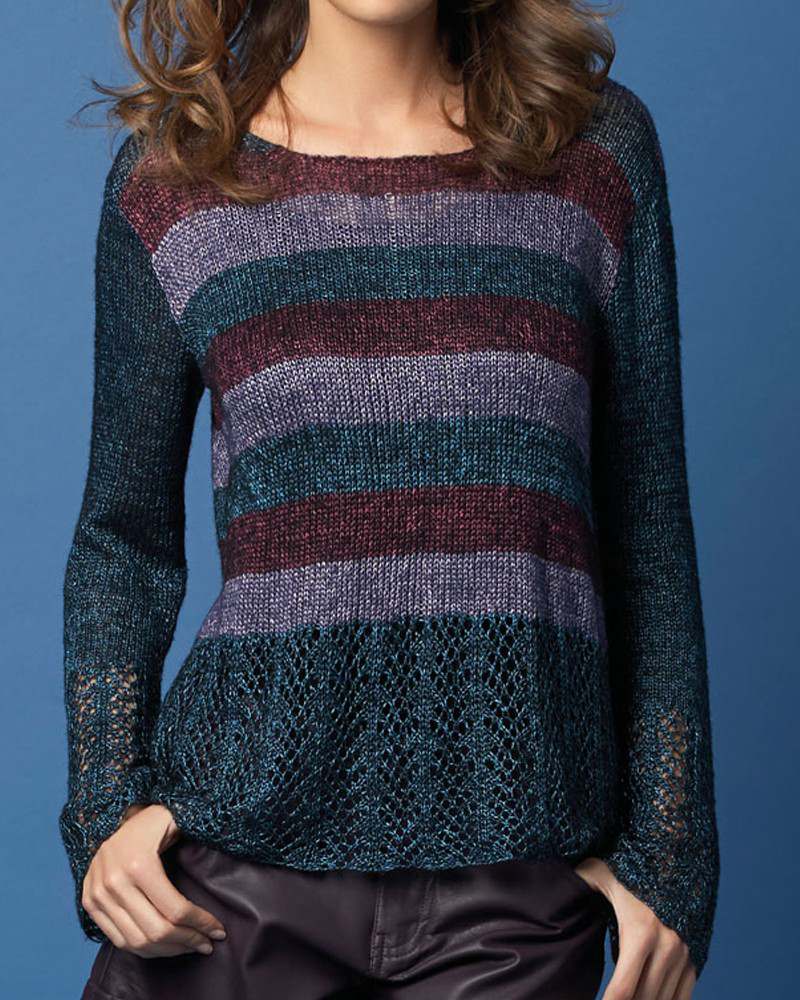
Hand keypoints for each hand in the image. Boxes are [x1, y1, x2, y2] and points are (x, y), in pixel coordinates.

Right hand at [81, 803, 226, 957]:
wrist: (112, 815)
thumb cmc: (152, 820)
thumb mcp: (175, 822)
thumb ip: (195, 841)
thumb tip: (220, 855)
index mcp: (139, 864)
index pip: (175, 910)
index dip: (201, 925)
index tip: (219, 931)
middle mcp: (114, 882)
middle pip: (156, 931)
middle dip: (187, 941)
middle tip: (208, 944)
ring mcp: (98, 895)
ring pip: (137, 941)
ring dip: (168, 950)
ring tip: (190, 946)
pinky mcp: (90, 903)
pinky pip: (118, 940)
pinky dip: (144, 949)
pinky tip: (165, 946)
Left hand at [572, 857, 696, 999]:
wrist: (676, 855)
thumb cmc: (632, 865)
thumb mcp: (600, 872)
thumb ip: (577, 883)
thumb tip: (548, 887)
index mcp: (641, 933)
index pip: (623, 990)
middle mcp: (667, 948)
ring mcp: (684, 955)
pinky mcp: (695, 958)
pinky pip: (683, 996)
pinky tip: (649, 999)